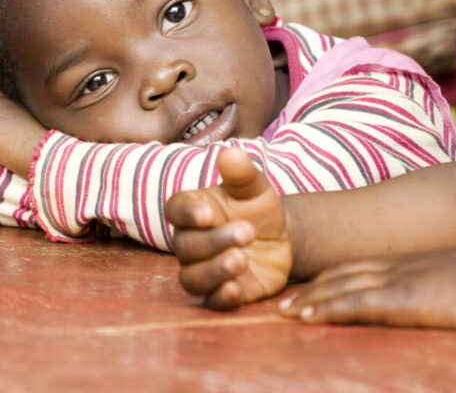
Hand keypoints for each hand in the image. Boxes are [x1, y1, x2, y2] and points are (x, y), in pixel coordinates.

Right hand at [165, 146, 291, 308]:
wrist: (280, 238)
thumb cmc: (257, 208)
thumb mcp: (255, 188)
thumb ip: (242, 174)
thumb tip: (232, 153)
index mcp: (193, 210)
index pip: (175, 210)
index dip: (188, 213)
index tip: (208, 213)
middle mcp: (191, 242)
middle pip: (186, 246)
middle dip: (215, 240)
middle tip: (248, 231)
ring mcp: (204, 269)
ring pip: (192, 278)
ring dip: (214, 271)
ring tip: (242, 259)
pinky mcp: (222, 293)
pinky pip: (210, 302)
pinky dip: (221, 297)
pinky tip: (237, 289)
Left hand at [279, 246, 455, 329]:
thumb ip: (437, 290)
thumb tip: (435, 303)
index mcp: (408, 264)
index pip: (356, 268)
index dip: (328, 279)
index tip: (306, 290)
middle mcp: (395, 267)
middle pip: (339, 275)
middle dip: (309, 289)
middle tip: (281, 304)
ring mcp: (396, 281)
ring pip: (339, 288)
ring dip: (308, 300)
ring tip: (283, 313)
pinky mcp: (401, 300)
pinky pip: (354, 304)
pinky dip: (325, 309)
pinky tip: (305, 318)